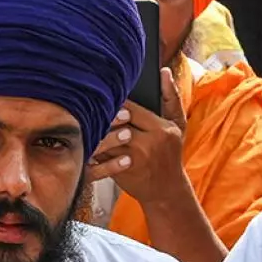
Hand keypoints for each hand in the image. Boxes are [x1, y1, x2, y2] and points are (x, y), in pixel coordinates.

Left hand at [87, 67, 189, 205]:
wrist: (166, 190)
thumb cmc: (171, 153)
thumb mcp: (178, 125)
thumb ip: (171, 98)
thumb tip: (164, 72)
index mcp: (162, 129)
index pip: (131, 109)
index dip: (115, 102)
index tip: (105, 95)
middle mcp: (148, 144)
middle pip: (116, 123)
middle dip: (102, 114)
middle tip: (87, 104)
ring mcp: (133, 159)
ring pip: (106, 137)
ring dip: (94, 128)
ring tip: (83, 118)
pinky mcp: (121, 170)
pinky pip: (102, 154)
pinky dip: (92, 145)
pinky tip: (85, 137)